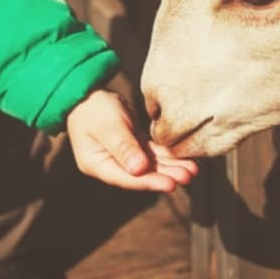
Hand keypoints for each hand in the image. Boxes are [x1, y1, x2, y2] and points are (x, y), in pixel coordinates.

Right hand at [66, 89, 197, 191]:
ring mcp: (123, 156)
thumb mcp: (109, 126)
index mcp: (98, 164)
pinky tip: (184, 159)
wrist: (87, 93)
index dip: (149, 182)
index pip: (127, 178)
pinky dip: (167, 156)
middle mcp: (111, 164)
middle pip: (141, 174)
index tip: (170, 185)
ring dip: (170, 167)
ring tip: (192, 170)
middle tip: (188, 176)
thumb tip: (140, 170)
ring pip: (150, 165)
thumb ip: (124, 147)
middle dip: (166, 175)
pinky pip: (152, 153)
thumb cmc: (93, 109)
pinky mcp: (133, 145)